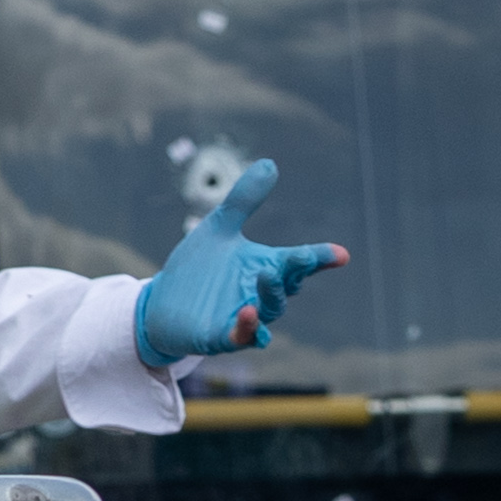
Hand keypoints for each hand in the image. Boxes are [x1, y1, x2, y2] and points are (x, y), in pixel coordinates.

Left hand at [134, 158, 350, 364]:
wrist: (160, 303)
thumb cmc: (196, 268)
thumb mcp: (217, 228)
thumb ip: (243, 200)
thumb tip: (269, 163)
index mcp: (267, 266)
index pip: (300, 261)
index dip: (321, 258)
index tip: (340, 255)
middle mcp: (261, 292)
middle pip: (289, 283)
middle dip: (296, 270)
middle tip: (299, 256)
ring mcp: (245, 316)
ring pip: (270, 309)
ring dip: (272, 293)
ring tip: (267, 273)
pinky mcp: (222, 336)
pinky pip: (243, 336)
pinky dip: (248, 327)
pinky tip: (246, 311)